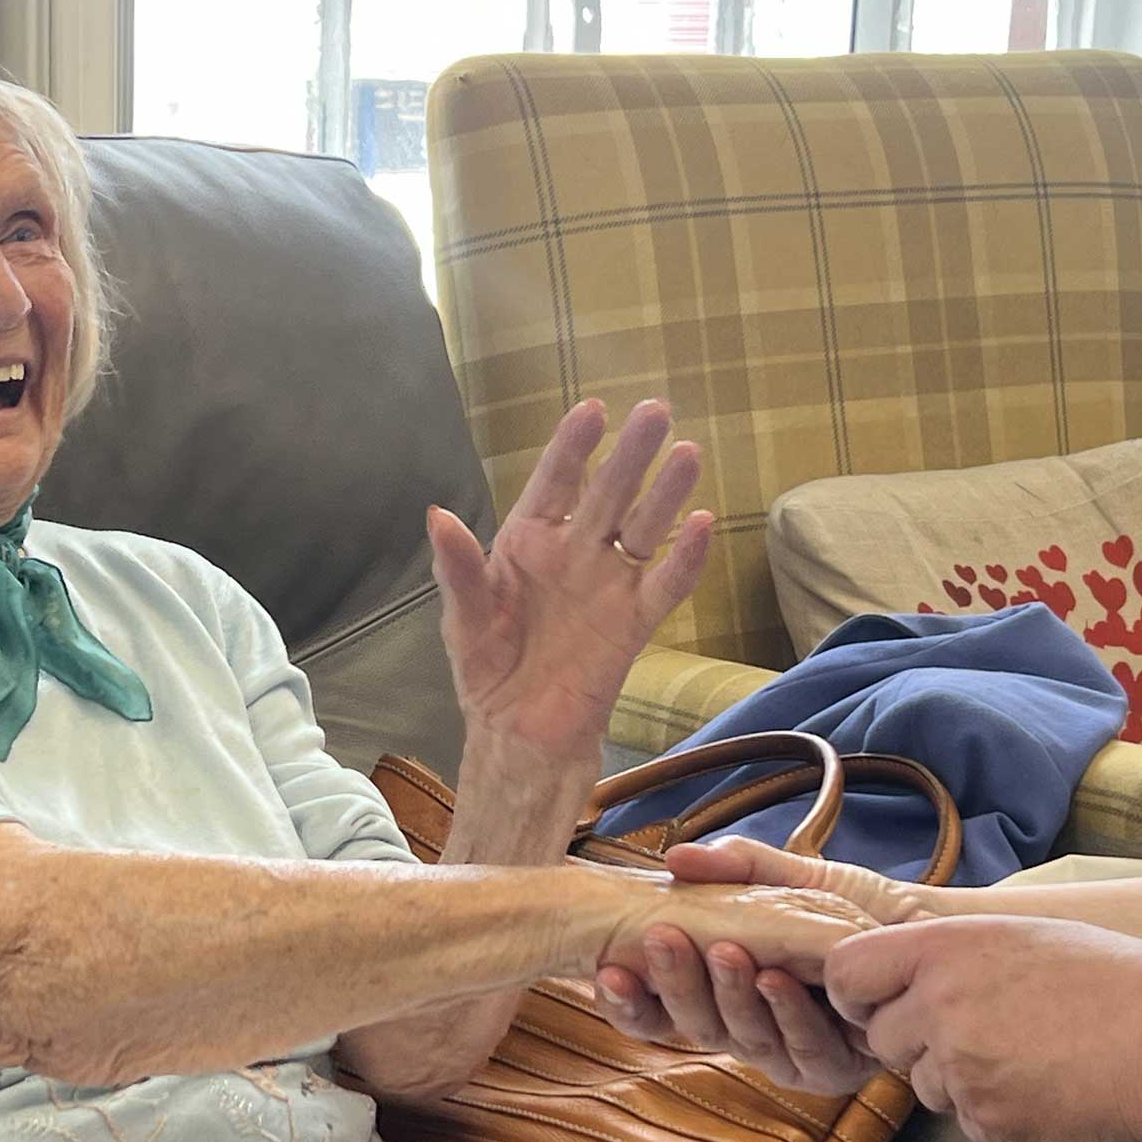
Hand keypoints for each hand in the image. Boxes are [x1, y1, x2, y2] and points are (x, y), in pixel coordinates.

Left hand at [426, 399, 710, 765]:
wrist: (518, 730)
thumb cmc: (487, 667)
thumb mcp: (462, 617)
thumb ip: (457, 567)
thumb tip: (438, 515)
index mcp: (529, 540)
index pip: (556, 481)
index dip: (574, 446)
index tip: (592, 411)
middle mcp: (575, 551)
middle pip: (610, 492)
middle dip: (631, 453)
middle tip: (656, 411)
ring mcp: (609, 583)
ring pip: (645, 527)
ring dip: (666, 493)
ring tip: (688, 452)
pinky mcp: (634, 621)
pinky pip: (666, 583)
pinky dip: (685, 558)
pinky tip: (702, 525)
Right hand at [594, 838, 924, 1093]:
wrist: (918, 924)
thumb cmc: (849, 903)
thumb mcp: (783, 875)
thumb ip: (732, 866)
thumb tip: (676, 857)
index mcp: (720, 996)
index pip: (658, 1012)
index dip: (629, 999)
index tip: (604, 968)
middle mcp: (748, 1030)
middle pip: (695, 1025)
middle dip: (676, 982)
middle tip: (660, 938)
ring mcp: (789, 1054)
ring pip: (742, 1040)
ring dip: (729, 995)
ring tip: (726, 951)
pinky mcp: (837, 1067)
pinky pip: (802, 1051)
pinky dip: (787, 1014)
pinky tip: (776, 979)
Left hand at [826, 916, 1141, 1141]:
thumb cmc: (1112, 980)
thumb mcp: (1020, 935)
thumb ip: (950, 955)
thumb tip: (900, 974)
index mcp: (946, 949)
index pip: (846, 973)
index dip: (856, 993)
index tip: (878, 1001)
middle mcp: (942, 1006)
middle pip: (880, 1038)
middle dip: (914, 1041)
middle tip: (981, 1030)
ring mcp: (963, 1069)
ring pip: (923, 1085)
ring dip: (957, 1077)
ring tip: (1028, 1054)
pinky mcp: (988, 1122)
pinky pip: (965, 1120)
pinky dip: (995, 1110)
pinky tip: (1046, 1086)